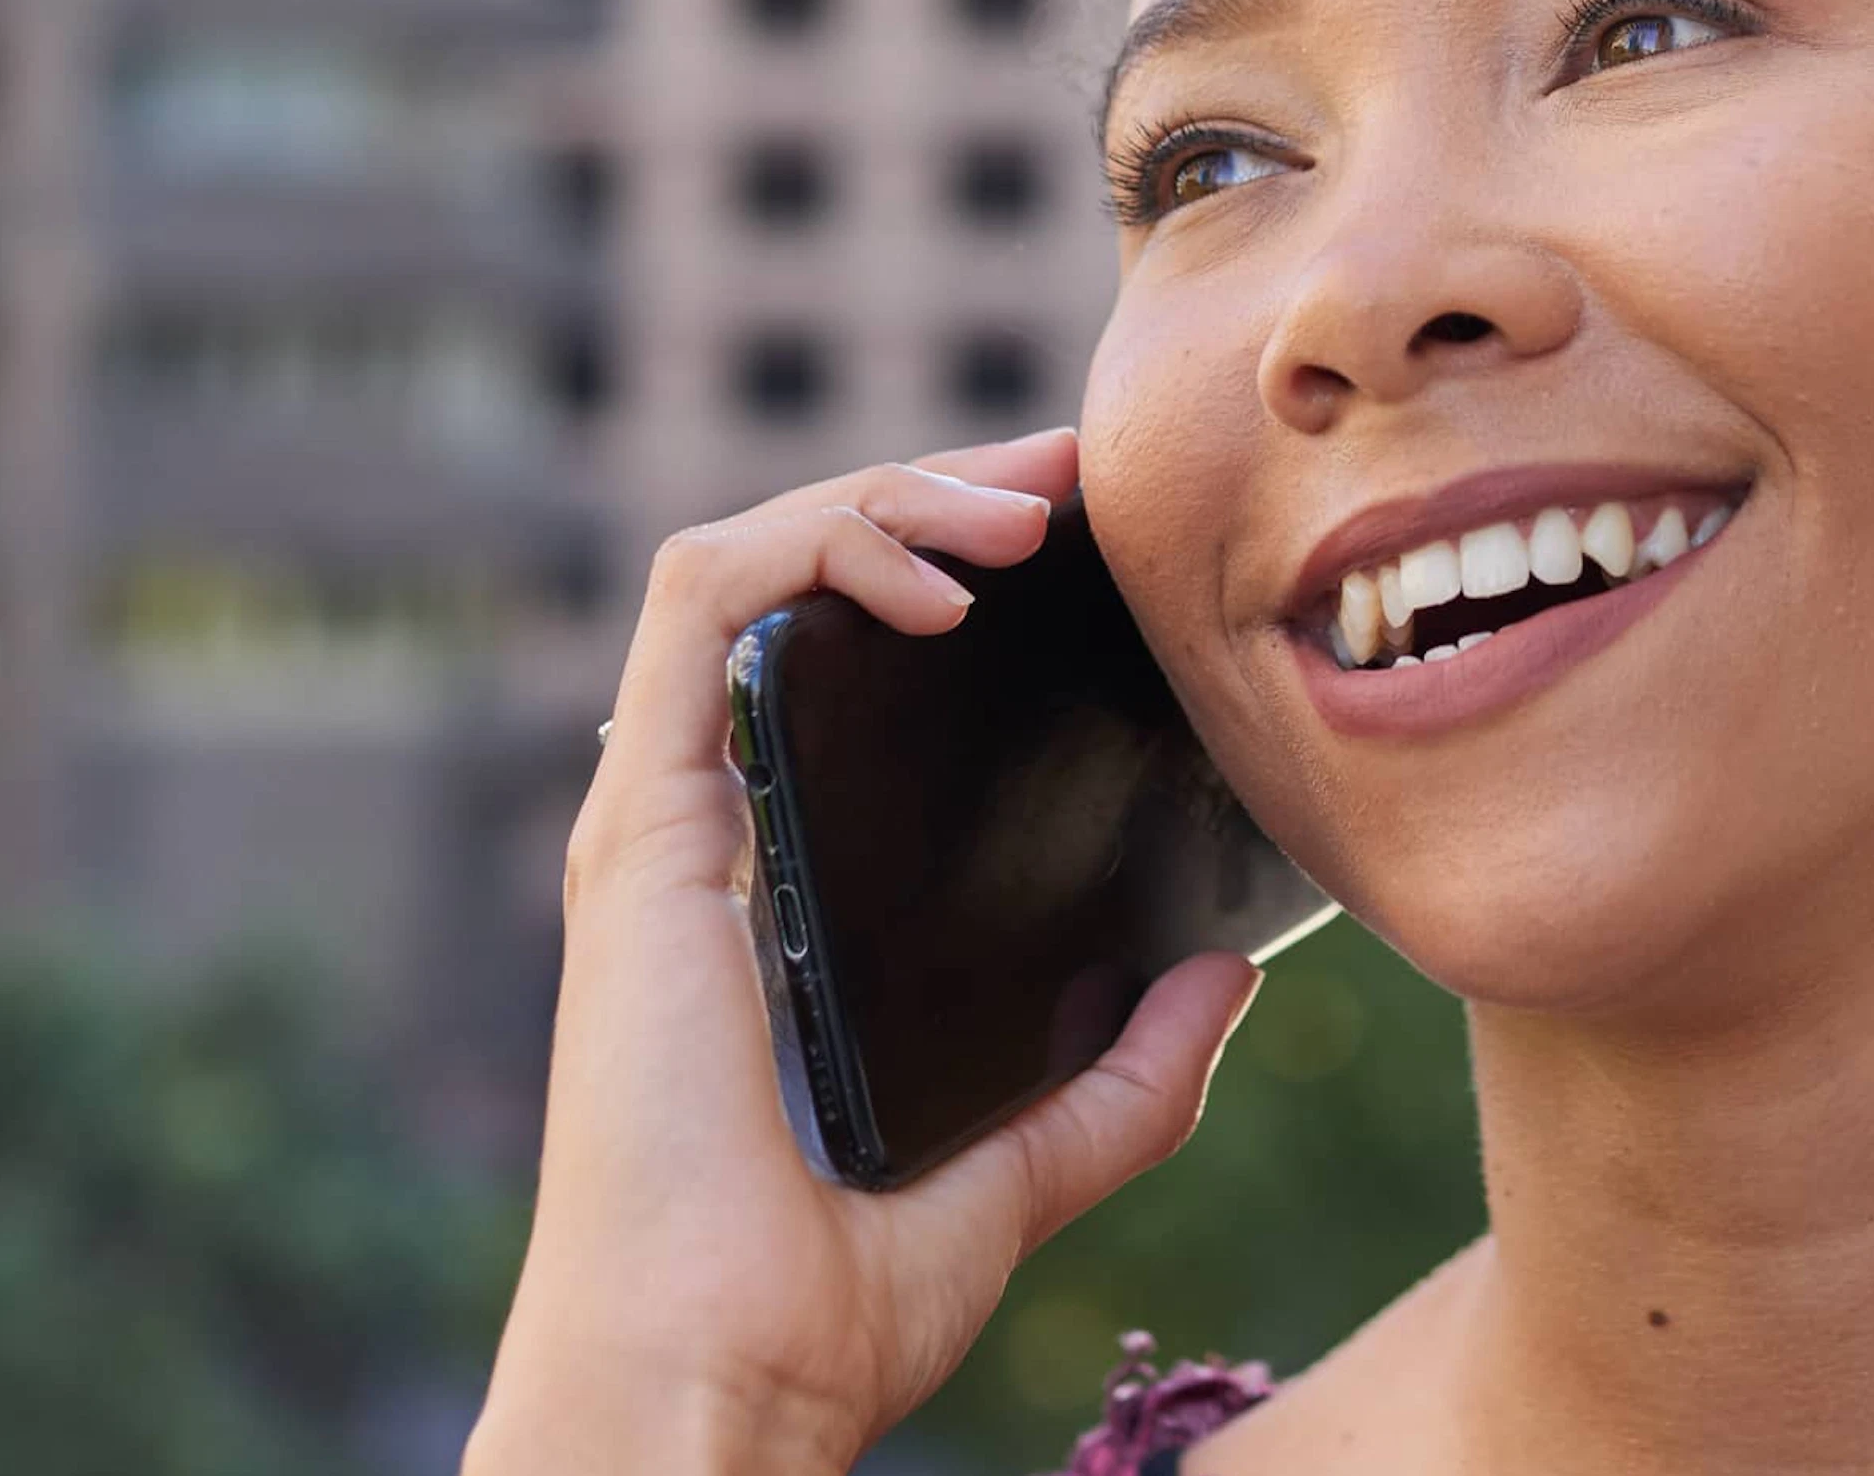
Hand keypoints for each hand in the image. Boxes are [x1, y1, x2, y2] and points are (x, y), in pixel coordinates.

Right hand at [467, 430, 1262, 1475]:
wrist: (718, 1386)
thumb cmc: (824, 1307)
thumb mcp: (1027, 1171)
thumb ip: (1125, 1081)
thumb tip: (1232, 973)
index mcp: (771, 888)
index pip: (837, 666)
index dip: (944, 568)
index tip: (1083, 543)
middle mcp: (704, 831)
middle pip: (797, 587)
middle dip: (935, 499)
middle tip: (1075, 486)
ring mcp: (658, 820)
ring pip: (739, 558)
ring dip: (883, 498)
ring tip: (1024, 514)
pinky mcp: (640, 824)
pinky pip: (696, 601)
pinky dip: (814, 547)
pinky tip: (941, 585)